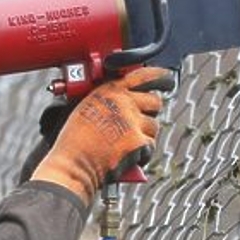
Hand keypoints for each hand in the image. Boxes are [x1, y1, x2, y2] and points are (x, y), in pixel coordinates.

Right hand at [31, 67, 174, 203]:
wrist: (73, 164)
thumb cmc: (74, 142)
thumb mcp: (86, 108)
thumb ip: (108, 100)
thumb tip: (126, 101)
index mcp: (109, 91)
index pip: (142, 75)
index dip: (159, 76)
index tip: (167, 79)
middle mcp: (123, 102)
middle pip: (155, 101)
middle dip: (151, 112)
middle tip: (141, 121)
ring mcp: (132, 121)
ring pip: (154, 126)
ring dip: (144, 136)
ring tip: (126, 144)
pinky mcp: (138, 141)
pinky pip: (150, 146)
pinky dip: (142, 154)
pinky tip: (127, 156)